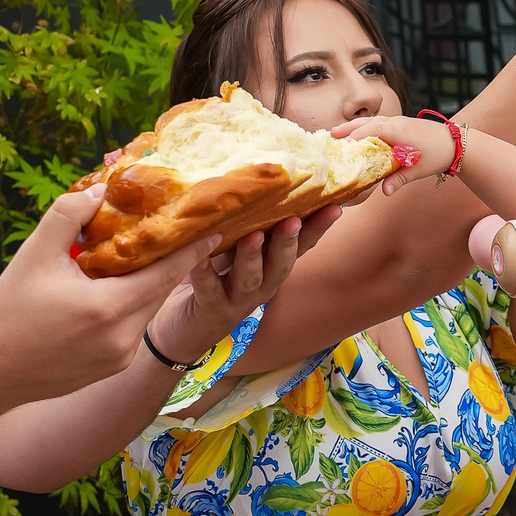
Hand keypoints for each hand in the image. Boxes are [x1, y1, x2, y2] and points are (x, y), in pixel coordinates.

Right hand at [0, 188, 219, 404]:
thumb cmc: (10, 310)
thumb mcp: (35, 254)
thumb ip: (68, 215)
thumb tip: (100, 189)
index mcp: (109, 306)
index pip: (165, 272)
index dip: (192, 250)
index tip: (215, 230)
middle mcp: (123, 336)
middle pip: (161, 291)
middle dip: (175, 263)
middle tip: (189, 235)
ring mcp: (121, 357)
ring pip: (147, 311)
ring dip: (149, 286)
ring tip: (149, 259)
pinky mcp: (114, 368)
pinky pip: (133, 330)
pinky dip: (132, 308)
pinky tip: (119, 293)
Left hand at [145, 205, 341, 365]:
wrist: (180, 331)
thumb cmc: (209, 282)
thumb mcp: (231, 253)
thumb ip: (244, 229)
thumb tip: (252, 184)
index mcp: (270, 270)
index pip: (300, 248)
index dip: (317, 230)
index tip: (335, 207)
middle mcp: (260, 287)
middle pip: (281, 265)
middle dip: (288, 242)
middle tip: (293, 220)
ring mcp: (237, 301)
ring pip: (250, 279)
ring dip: (253, 257)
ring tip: (253, 236)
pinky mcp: (211, 310)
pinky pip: (208, 288)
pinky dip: (204, 272)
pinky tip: (199, 257)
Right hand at [332, 115, 453, 194]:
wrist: (455, 143)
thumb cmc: (437, 155)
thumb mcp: (418, 169)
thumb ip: (399, 179)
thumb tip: (384, 192)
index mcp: (399, 130)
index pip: (372, 129)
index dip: (356, 136)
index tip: (342, 144)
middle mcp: (396, 122)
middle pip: (367, 122)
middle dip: (349, 128)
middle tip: (331, 135)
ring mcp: (398, 121)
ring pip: (372, 121)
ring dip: (355, 127)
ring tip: (338, 134)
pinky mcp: (400, 124)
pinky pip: (378, 123)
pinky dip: (366, 128)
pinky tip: (358, 136)